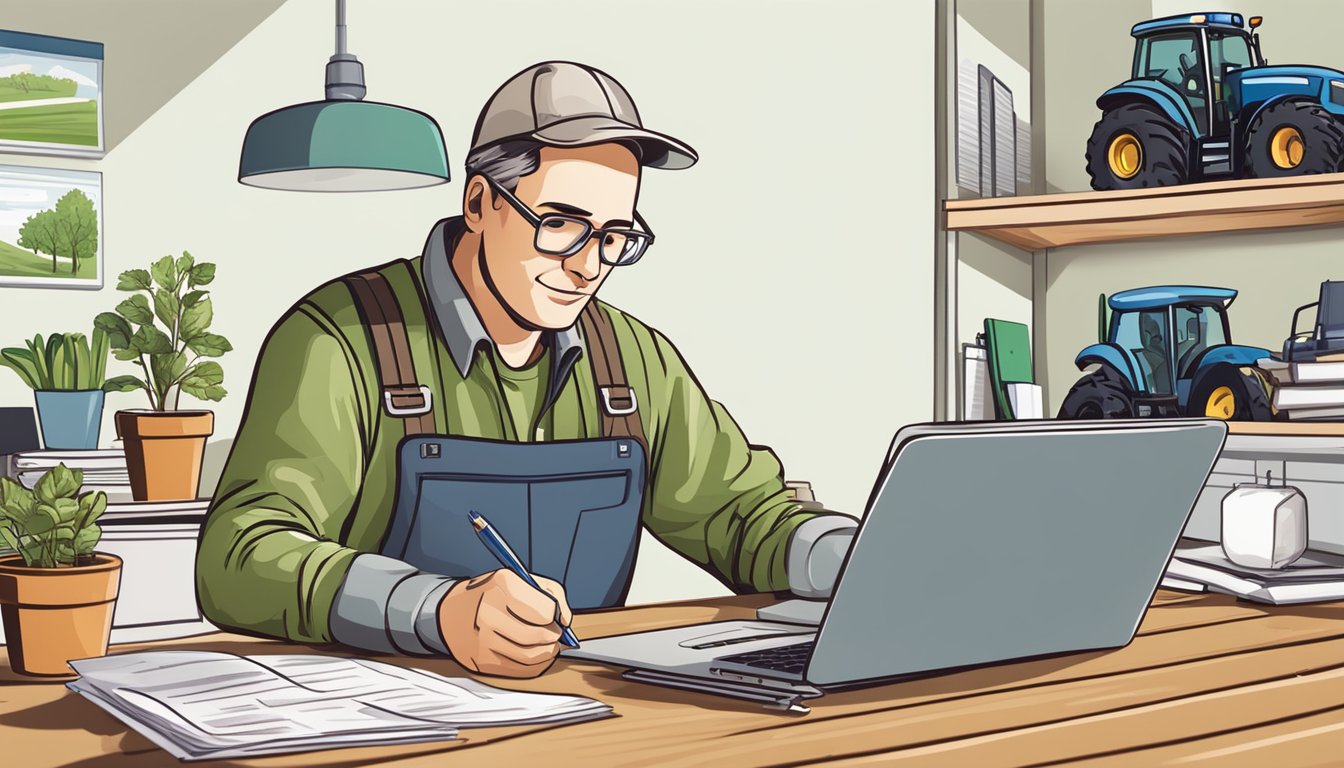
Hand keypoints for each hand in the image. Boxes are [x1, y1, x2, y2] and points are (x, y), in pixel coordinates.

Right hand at [437, 569, 573, 677]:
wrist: (450, 614)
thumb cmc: (492, 595)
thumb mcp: (518, 579)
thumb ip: (551, 593)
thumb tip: (566, 620)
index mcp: (501, 586)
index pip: (543, 610)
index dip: (555, 616)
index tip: (557, 618)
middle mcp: (489, 613)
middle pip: (537, 635)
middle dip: (554, 636)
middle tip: (556, 634)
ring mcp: (483, 640)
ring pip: (530, 656)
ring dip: (548, 653)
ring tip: (549, 645)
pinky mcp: (482, 661)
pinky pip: (519, 670)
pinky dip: (535, 665)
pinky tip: (536, 656)